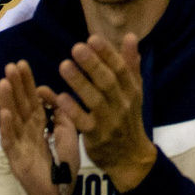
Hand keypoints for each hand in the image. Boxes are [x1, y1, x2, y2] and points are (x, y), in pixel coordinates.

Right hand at [0, 59, 77, 194]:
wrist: (60, 193)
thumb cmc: (64, 163)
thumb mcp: (68, 133)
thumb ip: (62, 113)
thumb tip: (48, 90)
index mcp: (39, 124)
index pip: (31, 98)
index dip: (26, 82)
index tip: (22, 63)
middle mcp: (27, 130)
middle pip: (19, 103)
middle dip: (15, 85)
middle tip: (10, 65)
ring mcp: (19, 143)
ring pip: (12, 118)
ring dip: (7, 100)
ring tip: (4, 82)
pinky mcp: (16, 158)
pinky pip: (10, 141)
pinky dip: (7, 127)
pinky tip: (5, 113)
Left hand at [49, 32, 157, 188]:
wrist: (131, 157)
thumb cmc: (128, 118)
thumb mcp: (134, 91)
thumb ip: (130, 65)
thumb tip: (130, 36)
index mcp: (132, 90)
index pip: (121, 69)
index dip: (107, 53)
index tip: (92, 38)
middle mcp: (123, 104)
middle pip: (108, 81)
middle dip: (92, 64)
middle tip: (76, 47)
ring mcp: (110, 121)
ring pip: (95, 100)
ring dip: (79, 82)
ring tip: (64, 65)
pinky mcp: (97, 137)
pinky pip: (83, 121)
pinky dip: (72, 109)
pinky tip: (60, 96)